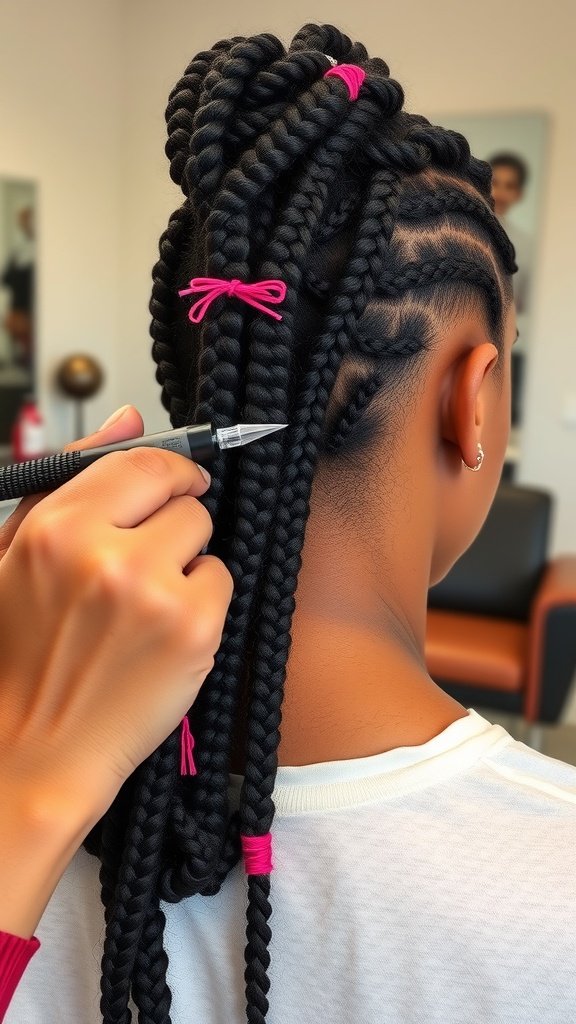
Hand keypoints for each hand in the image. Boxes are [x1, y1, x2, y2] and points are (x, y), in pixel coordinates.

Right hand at [0, 406, 233, 828]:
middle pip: (184, 498)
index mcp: (54, 527)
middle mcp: (104, 553)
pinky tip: (160, 637)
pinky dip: (202, 606)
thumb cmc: (18, 657)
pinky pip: (222, 583)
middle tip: (142, 566)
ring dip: (186, 565)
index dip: (167, 471)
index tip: (175, 484)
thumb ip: (72, 476)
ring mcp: (154, 592)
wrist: (28, 755)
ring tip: (143, 609)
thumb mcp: (15, 555)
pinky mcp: (193, 631)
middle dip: (171, 524)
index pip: (142, 460)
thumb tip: (130, 417)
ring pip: (206, 540)